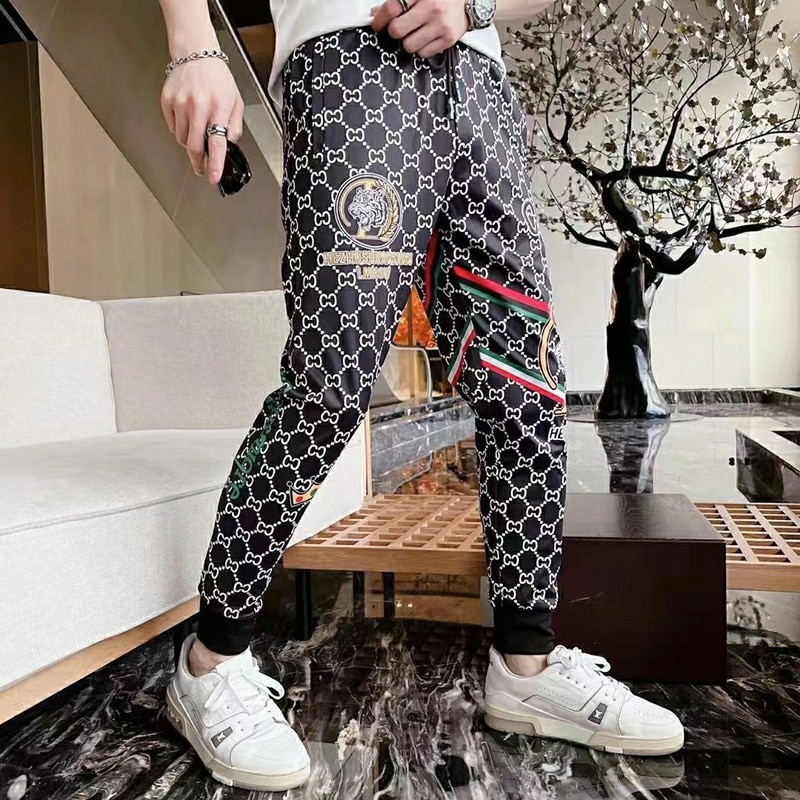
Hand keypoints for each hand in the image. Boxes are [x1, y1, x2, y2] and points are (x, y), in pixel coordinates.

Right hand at [161, 57, 243, 184]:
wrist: (196, 53)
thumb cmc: (217, 78)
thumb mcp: (235, 102)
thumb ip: (234, 126)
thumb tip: (229, 144)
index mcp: (218, 108)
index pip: (217, 143)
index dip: (215, 164)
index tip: (213, 177)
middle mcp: (197, 107)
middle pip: (195, 147)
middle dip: (199, 161)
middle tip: (202, 167)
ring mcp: (180, 104)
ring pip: (183, 140)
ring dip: (191, 144)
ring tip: (198, 133)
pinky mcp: (167, 101)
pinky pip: (173, 128)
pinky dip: (181, 130)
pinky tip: (188, 120)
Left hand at [371, 0, 469, 57]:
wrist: (468, 1)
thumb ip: (398, 1)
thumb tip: (376, 14)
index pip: (392, 8)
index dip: (379, 19)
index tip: (377, 24)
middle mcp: (432, 8)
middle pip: (397, 31)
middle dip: (394, 31)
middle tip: (400, 27)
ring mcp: (441, 25)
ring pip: (409, 45)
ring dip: (408, 40)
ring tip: (416, 31)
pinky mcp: (447, 40)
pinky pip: (423, 53)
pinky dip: (421, 48)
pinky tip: (426, 37)